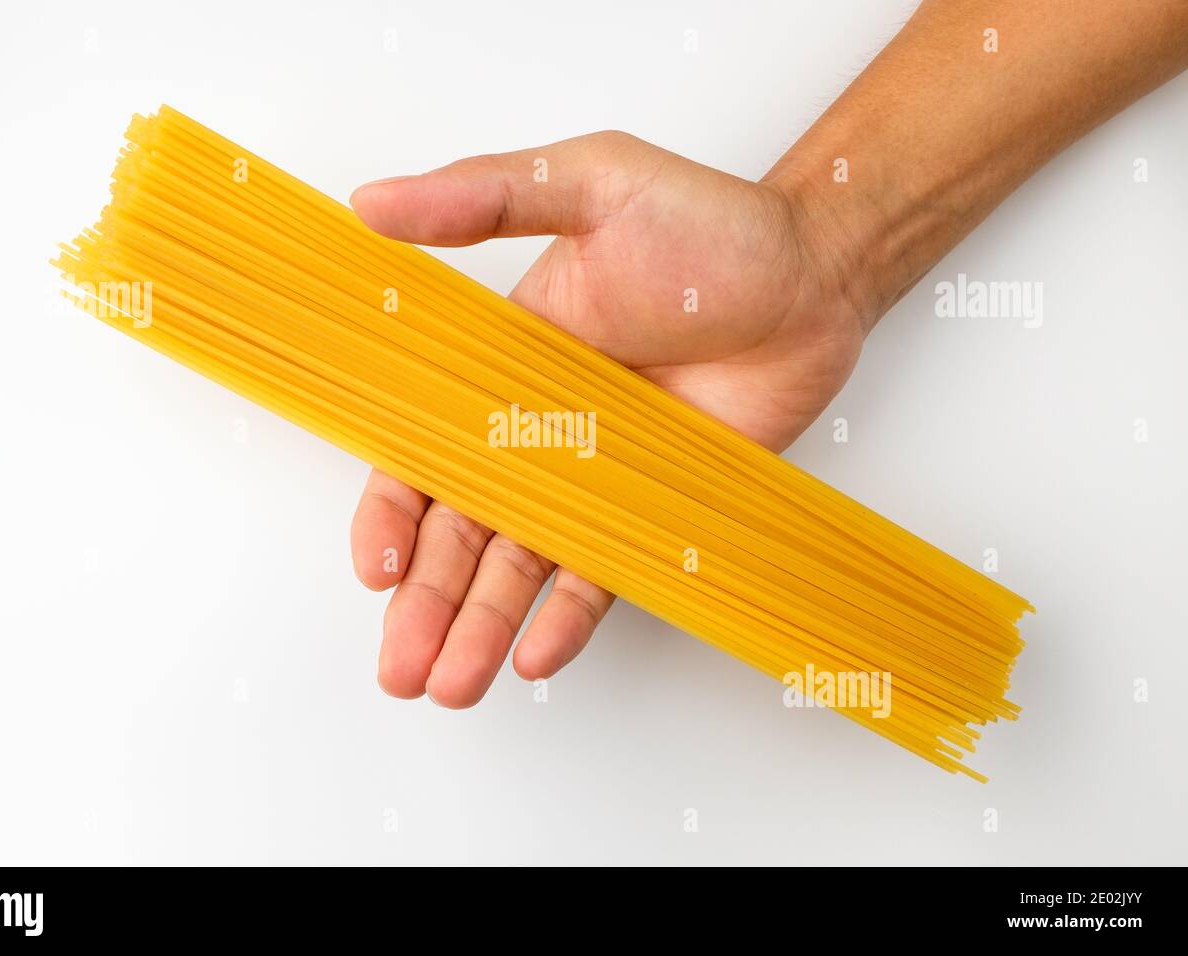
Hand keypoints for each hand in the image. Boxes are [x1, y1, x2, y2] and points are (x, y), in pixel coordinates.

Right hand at [348, 131, 871, 706]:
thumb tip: (375, 202)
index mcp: (496, 364)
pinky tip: (540, 656)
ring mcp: (591, 475)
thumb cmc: (706, 223)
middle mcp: (532, 430)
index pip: (423, 451)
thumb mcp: (586, 181)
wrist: (813, 275)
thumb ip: (483, 196)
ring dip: (483, 626)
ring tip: (453, 686)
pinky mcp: (650, 506)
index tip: (379, 568)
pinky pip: (602, 572)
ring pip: (522, 565)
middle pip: (462, 531)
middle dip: (428, 603)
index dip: (393, 514)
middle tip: (401, 668)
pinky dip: (570, 616)